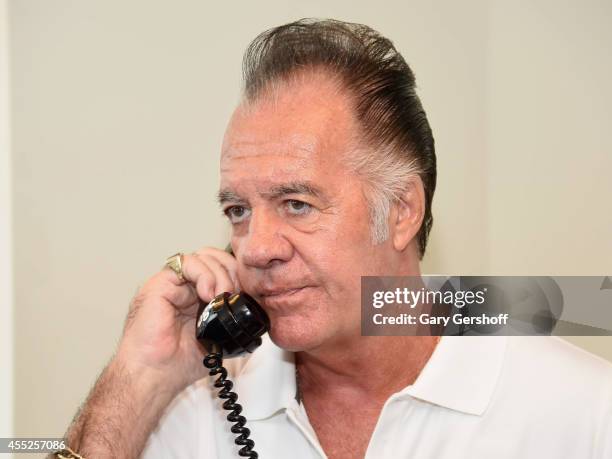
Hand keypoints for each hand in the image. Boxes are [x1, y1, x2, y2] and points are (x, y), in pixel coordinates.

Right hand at [117, 247, 239, 391]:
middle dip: (232, 270)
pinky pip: (187, 263)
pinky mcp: (160, 284)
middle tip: (236, 293)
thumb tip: (254, 310)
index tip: (246, 292)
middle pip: (214, 257)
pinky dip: (204, 274)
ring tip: (222, 296)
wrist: (154, 375)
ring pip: (203, 257)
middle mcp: (184, 286)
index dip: (237, 274)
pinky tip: (208, 293)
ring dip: (220, 273)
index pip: (221, 268)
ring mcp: (172, 283)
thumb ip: (230, 320)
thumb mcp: (217, 339)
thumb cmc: (177, 364)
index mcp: (196, 296)